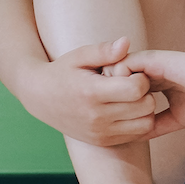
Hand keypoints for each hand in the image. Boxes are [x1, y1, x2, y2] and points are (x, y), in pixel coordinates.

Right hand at [17, 37, 167, 145]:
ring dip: (145, 109)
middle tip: (132, 84)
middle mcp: (96, 117)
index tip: (131, 73)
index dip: (141, 78)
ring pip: (146, 124)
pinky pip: (137, 135)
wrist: (38, 97)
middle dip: (146, 92)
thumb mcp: (78, 56)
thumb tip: (126, 42)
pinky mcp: (102, 141)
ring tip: (130, 98)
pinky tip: (127, 110)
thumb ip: (103, 50)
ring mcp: (100, 133)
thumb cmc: (62, 72)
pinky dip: (138, 122)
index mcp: (91, 93)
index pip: (136, 89)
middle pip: (145, 107)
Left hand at [108, 47, 184, 138]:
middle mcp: (149, 73)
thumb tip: (136, 138)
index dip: (111, 105)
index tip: (104, 122)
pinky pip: (119, 65)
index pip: (123, 92)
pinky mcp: (152, 60)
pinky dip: (113, 80)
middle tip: (95, 116)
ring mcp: (149, 65)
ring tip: (103, 109)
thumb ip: (156, 124)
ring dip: (104, 89)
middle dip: (100, 97)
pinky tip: (115, 100)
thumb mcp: (177, 117)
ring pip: (111, 71)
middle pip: (112, 82)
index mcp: (156, 83)